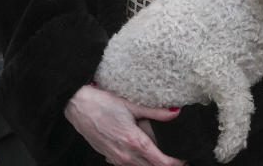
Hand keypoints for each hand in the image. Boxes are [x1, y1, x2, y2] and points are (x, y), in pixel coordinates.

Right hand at [64, 84, 185, 165]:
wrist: (77, 106)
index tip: (185, 159)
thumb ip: (155, 112)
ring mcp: (116, 159)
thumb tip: (176, 113)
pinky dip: (138, 163)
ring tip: (160, 155)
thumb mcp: (131, 105)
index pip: (162, 163)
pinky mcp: (109, 157)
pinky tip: (140, 153)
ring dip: (152, 165)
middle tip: (177, 158)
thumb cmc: (102, 103)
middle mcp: (126, 155)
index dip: (176, 163)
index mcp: (134, 142)